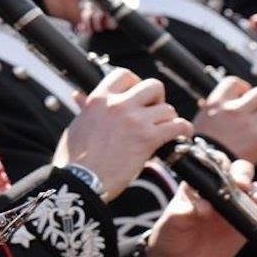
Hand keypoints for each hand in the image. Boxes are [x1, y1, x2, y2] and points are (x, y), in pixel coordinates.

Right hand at [57, 67, 192, 200]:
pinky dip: (182, 131)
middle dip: (157, 100)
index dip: (136, 84)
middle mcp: (118, 105)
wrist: (80, 181)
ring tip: (162, 132)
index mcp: (99, 99)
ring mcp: (134, 120)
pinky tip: (180, 137)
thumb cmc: (73, 159)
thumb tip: (79, 97)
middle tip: (153, 115)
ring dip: (168, 121)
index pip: (125, 75)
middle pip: (153, 86)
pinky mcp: (147, 139)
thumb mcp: (76, 126)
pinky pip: (178, 126)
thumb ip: (84, 109)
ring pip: (167, 108)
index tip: (137, 98)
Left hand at [145, 158, 256, 256]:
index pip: (213, 166)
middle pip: (238, 173)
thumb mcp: (172, 224)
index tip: (226, 178)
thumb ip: (183, 214)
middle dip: (245, 177)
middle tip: (245, 188)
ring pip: (254, 191)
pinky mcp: (247, 223)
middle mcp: (219, 190)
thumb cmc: (171, 237)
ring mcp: (236, 206)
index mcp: (198, 184)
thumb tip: (202, 206)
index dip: (222, 167)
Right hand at [192, 77, 256, 164]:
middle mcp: (235, 110)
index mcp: (216, 103)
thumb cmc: (201, 149)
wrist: (206, 169)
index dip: (243, 88)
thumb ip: (214, 110)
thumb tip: (223, 104)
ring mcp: (251, 124)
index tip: (244, 97)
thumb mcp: (201, 122)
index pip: (235, 83)